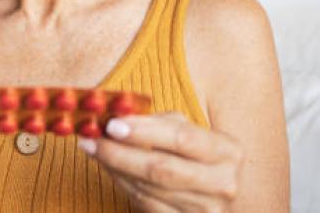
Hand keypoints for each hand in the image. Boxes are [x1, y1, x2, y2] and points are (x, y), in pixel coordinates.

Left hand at [78, 113, 244, 212]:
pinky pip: (145, 204)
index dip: (144, 131)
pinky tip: (109, 168)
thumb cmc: (193, 154)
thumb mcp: (187, 130)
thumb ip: (157, 122)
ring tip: (94, 150)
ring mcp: (206, 210)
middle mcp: (222, 183)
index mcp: (227, 151)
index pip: (182, 138)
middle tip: (92, 140)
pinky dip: (122, 184)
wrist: (209, 192)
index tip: (112, 124)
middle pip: (162, 169)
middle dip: (120, 153)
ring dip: (114, 168)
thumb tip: (117, 116)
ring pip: (148, 188)